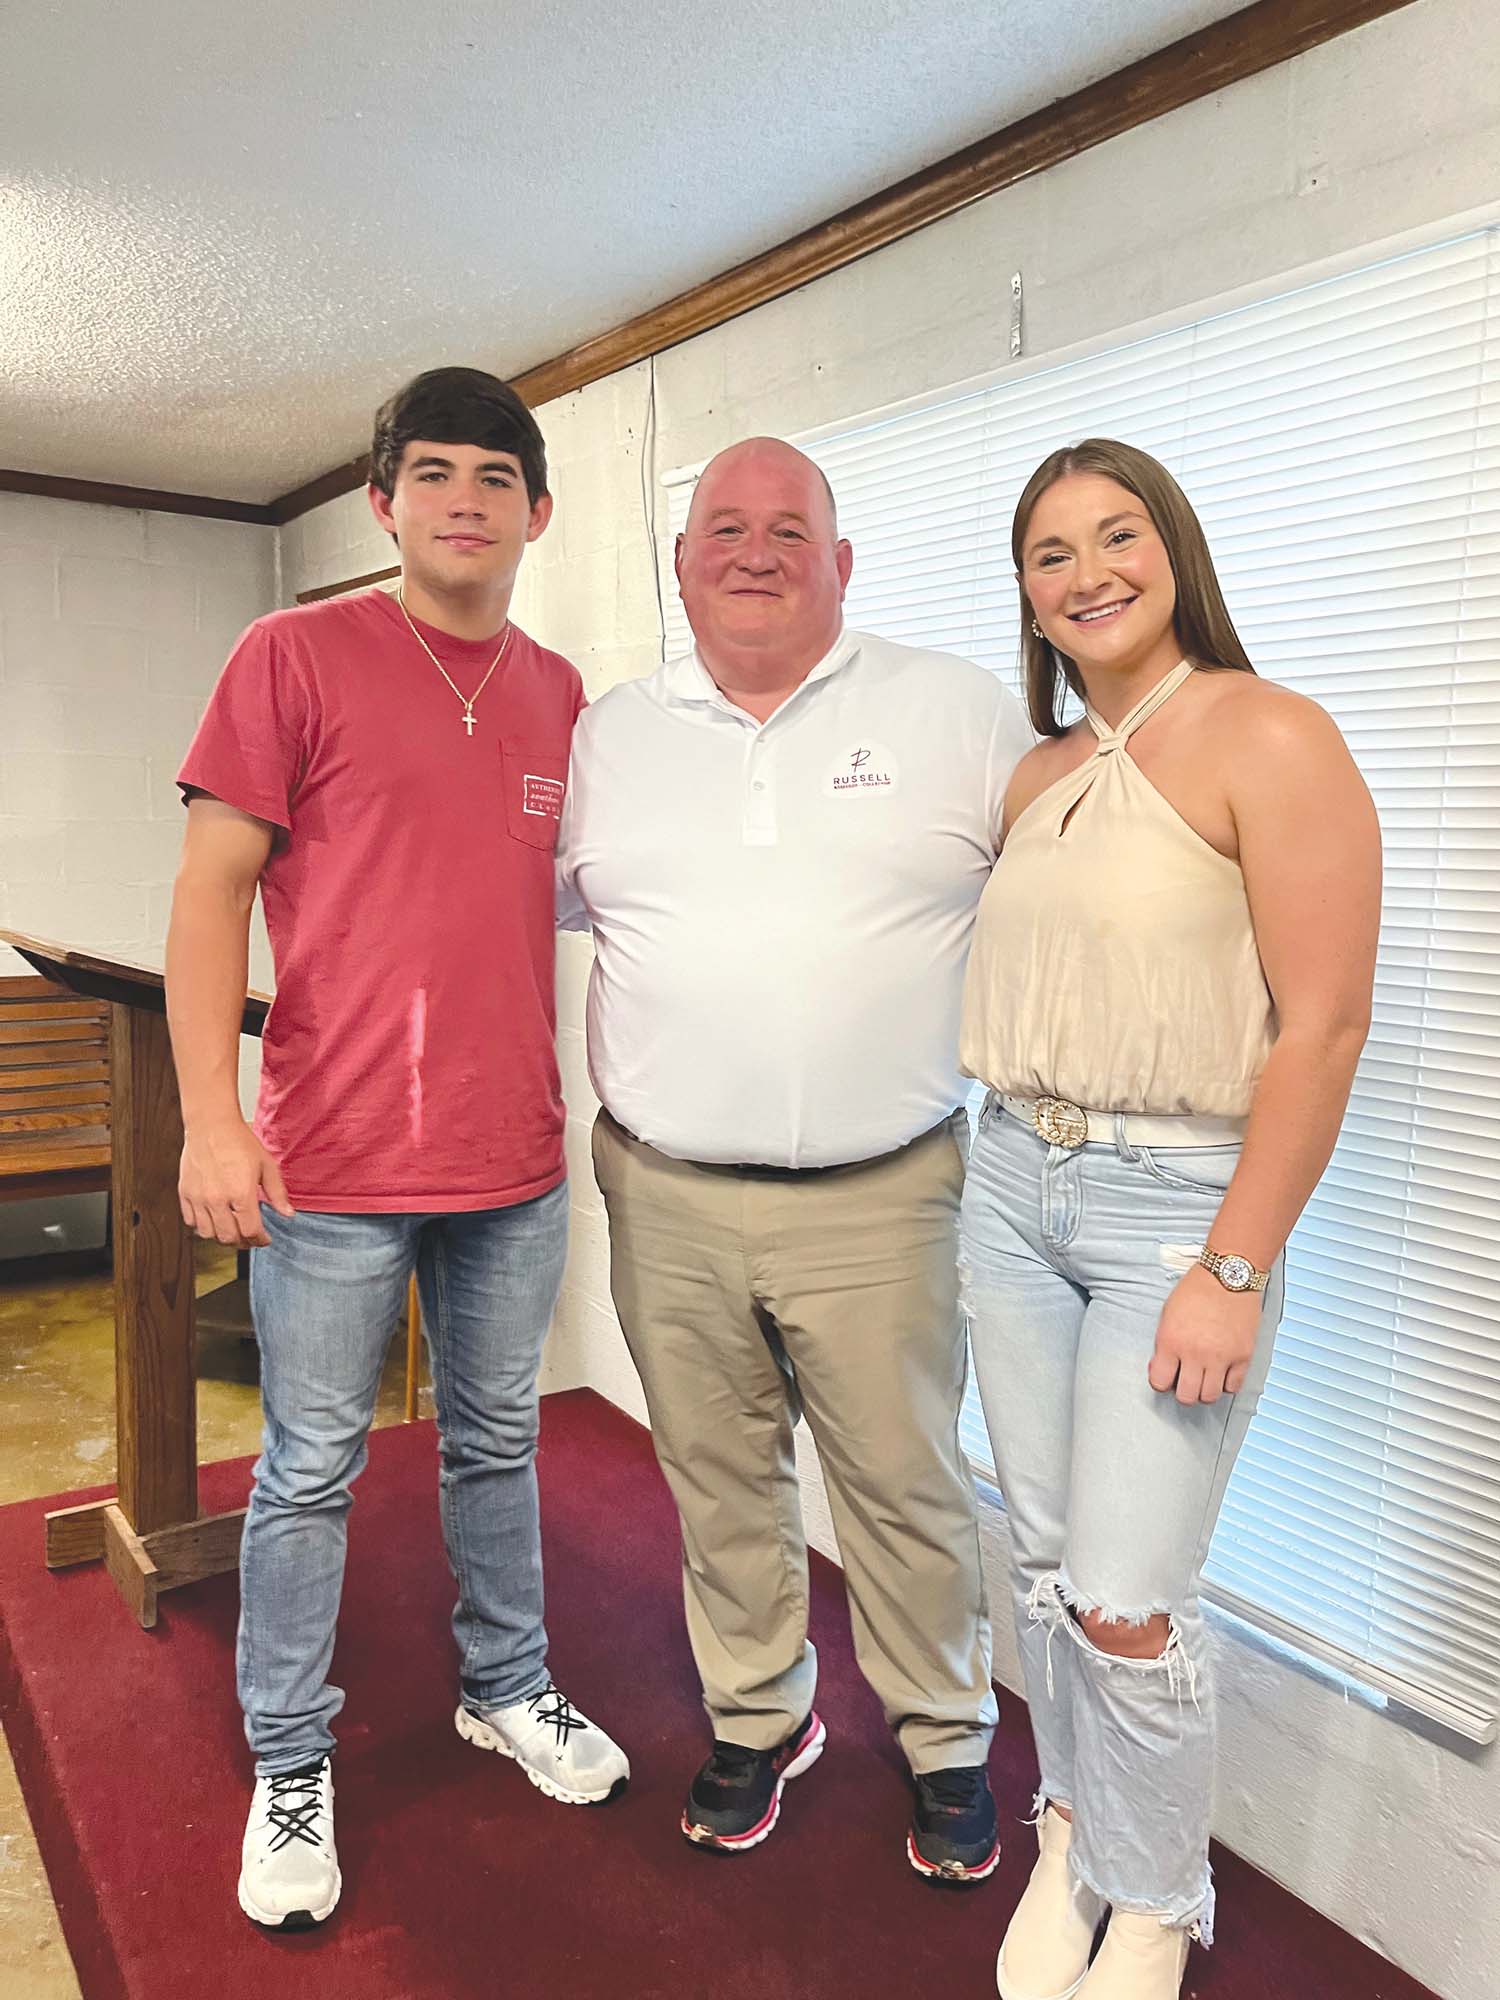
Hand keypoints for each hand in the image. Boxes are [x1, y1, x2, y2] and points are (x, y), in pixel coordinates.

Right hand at [179, 1120, 293, 1247]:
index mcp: (241, 1193)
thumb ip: (277, 1193)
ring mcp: (199, 1198)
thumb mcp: (266, 1165)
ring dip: (222, 1236)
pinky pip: (191, 1221)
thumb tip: (288, 1214)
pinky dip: (202, 1226)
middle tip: (249, 1238)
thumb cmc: (239, 1142)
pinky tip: (213, 1219)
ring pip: (208, 1234)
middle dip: (243, 1242)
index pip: (250, 1231)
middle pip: (229, 1237)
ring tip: (231, 1229)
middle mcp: (218, 1199)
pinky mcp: (185, 1193)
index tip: (264, 1239)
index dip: (260, 1240)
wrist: (211, 1125)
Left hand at [1148, 1264, 1261, 1404]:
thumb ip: (1164, 1344)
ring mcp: (1222, 1356)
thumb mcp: (1168, 1314)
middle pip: (1187, 1396)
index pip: (1160, 1383)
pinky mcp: (1243, 1356)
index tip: (1166, 1376)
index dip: (1161, 1382)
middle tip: (1186, 1380)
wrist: (1228, 1275)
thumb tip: (1162, 1369)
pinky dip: (1227, 1383)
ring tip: (1204, 1377)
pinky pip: (1233, 1387)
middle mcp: (1196, 1353)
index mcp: (1172, 1341)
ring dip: (1205, 1391)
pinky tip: (1222, 1372)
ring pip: (1210, 1396)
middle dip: (1183, 1391)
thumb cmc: (1196, 1290)